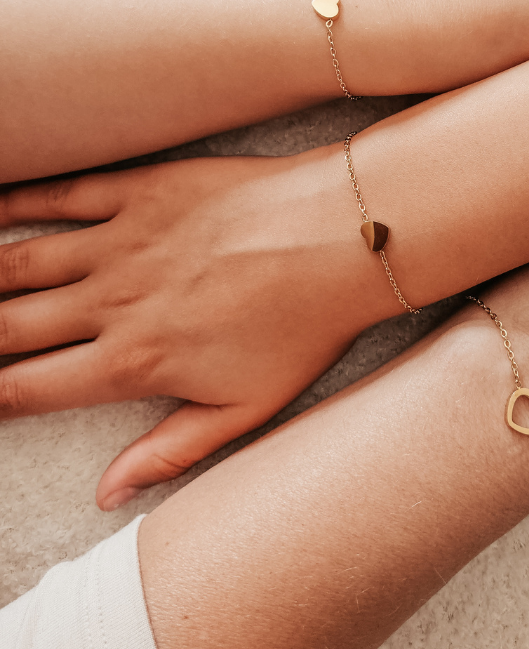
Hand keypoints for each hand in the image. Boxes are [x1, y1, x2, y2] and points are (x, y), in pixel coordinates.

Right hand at [0, 151, 387, 510]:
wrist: (339, 238)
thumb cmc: (304, 327)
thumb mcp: (248, 409)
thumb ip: (171, 451)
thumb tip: (107, 493)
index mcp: (135, 361)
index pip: (30, 387)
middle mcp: (112, 302)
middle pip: (9, 326)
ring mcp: (123, 242)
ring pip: (21, 263)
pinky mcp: (143, 192)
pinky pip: (63, 196)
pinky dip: (17, 204)